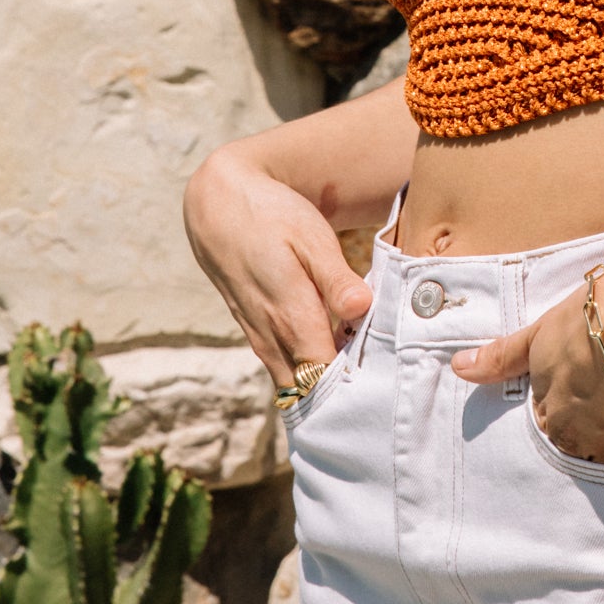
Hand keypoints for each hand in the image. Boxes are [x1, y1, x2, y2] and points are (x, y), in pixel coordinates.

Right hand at [183, 145, 372, 387]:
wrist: (218, 207)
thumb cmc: (273, 217)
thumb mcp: (310, 238)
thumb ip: (335, 279)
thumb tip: (361, 310)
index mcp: (291, 316)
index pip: (325, 377)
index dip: (355, 386)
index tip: (385, 382)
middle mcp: (273, 337)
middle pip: (311, 392)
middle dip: (343, 396)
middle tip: (380, 387)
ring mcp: (261, 339)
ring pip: (296, 386)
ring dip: (325, 387)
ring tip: (363, 377)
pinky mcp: (256, 335)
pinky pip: (285, 370)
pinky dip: (309, 374)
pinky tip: (337, 359)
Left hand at [451, 271, 603, 467]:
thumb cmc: (594, 318)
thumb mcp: (541, 332)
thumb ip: (503, 357)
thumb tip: (460, 368)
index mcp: (546, 411)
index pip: (550, 421)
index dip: (573, 401)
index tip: (591, 383)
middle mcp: (574, 439)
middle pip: (581, 443)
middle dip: (596, 424)